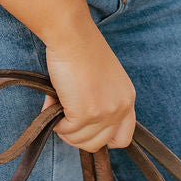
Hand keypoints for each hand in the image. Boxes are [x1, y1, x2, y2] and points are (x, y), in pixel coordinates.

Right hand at [42, 26, 135, 152]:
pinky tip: (52, 100)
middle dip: (77, 135)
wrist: (73, 36)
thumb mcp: (105, 80)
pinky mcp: (85, 113)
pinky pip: (65, 130)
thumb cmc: (83, 50)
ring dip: (64, 126)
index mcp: (128, 99)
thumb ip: (102, 102)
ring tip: (57, 102)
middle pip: (97, 144)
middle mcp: (121, 108)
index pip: (123, 138)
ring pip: (79, 140)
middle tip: (64, 116)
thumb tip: (81, 127)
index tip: (87, 129)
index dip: (103, 139)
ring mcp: (104, 112)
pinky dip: (54, 119)